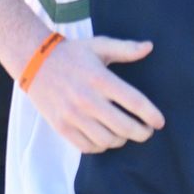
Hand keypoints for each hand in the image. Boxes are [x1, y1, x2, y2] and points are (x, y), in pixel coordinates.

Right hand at [22, 36, 164, 154]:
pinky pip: (88, 147)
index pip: (134, 102)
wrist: (33, 62)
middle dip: (141, 133)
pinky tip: (105, 138)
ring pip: (107, 140)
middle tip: (146, 131)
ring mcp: (73, 115)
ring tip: (125, 133)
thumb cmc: (71, 54)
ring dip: (121, 140)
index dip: (151, 115)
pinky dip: (101, 146)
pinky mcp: (61, 126)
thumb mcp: (98, 46)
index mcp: (100, 78)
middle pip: (124, 127)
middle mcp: (87, 99)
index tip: (160, 122)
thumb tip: (150, 47)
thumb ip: (125, 49)